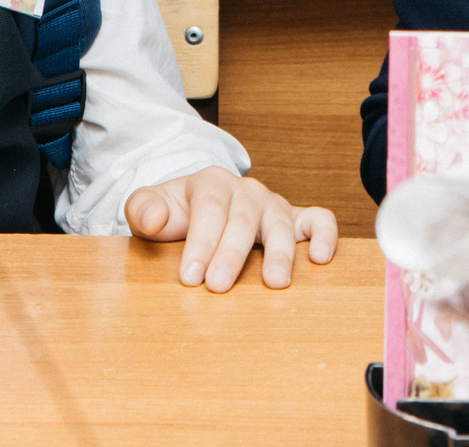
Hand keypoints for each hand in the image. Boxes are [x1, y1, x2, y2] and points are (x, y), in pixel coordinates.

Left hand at [124, 168, 338, 290]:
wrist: (200, 208)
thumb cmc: (177, 215)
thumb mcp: (151, 208)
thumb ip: (143, 209)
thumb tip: (153, 219)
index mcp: (210, 183)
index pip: (208, 209)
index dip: (200, 242)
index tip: (190, 276)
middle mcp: (245, 191)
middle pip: (241, 219)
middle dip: (230, 254)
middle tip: (218, 286)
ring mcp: (272, 205)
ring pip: (279, 223)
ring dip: (278, 253)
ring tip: (274, 282)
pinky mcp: (294, 220)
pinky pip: (318, 219)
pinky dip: (325, 235)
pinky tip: (320, 258)